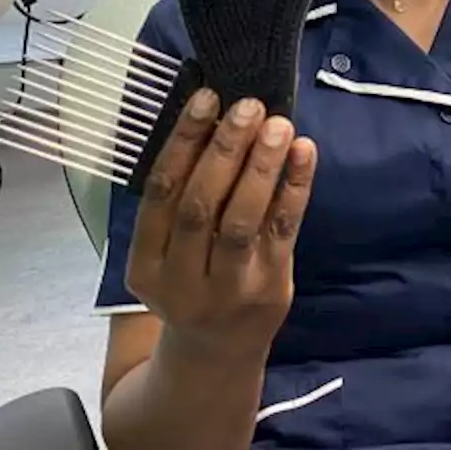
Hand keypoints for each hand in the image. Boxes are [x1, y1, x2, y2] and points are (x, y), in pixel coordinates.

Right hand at [124, 90, 317, 358]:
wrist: (216, 351)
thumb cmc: (192, 278)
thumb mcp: (167, 250)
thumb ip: (182, 195)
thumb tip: (214, 116)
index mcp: (146, 264)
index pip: (160, 194)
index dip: (183, 142)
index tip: (206, 98)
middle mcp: (181, 280)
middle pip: (200, 205)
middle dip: (224, 150)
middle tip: (248, 106)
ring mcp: (228, 288)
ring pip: (242, 220)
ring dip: (261, 166)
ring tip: (278, 124)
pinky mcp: (270, 288)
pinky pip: (283, 230)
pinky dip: (295, 187)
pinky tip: (304, 151)